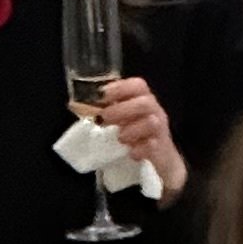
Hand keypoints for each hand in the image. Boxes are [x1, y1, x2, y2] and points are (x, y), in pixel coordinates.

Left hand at [90, 75, 187, 203]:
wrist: (159, 158)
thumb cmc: (136, 134)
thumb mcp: (123, 120)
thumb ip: (109, 111)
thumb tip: (81, 106)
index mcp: (144, 100)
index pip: (138, 85)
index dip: (121, 87)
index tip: (102, 94)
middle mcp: (154, 111)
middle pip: (145, 102)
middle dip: (122, 109)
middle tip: (104, 119)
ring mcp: (160, 130)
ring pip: (151, 122)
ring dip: (131, 129)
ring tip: (119, 137)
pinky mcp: (161, 148)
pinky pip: (153, 146)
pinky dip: (139, 149)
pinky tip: (130, 153)